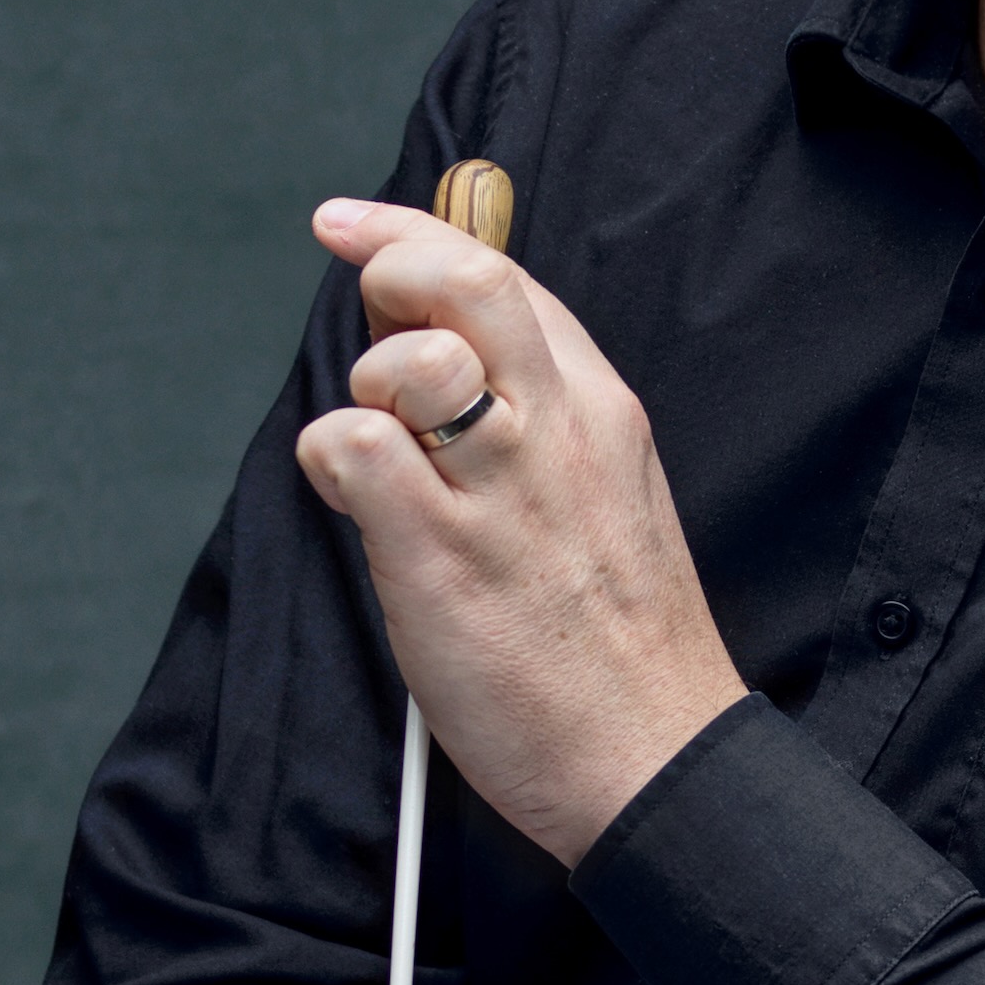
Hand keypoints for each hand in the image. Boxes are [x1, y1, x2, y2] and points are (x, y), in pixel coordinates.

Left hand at [292, 198, 749, 869]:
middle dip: (390, 259)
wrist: (653, 756)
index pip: (507, 280)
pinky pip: (352, 448)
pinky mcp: (439, 556)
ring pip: (405, 359)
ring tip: (384, 455)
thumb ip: (537, 422)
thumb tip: (439, 352)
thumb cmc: (619, 645)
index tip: (356, 228)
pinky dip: (332, 461)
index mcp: (600, 411)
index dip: (418, 234)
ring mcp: (500, 491)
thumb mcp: (606, 498)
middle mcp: (557, 431)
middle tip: (355, 285)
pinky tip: (360, 506)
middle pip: (466, 281)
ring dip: (365, 387)